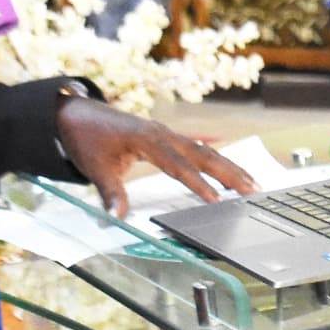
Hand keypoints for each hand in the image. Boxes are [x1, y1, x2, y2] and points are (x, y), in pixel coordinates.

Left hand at [57, 97, 258, 215]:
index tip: (217, 200)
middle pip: (204, 154)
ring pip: (206, 151)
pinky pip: (197, 150)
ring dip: (229, 167)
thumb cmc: (86, 138)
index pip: (179, 166)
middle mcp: (163, 134)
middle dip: (230, 173)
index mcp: (147, 140)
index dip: (198, 184)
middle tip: (253, 191)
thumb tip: (116, 217)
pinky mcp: (166, 137)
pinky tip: (230, 173)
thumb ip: (109, 192)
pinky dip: (217, 161)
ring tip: (253, 184)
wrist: (75, 113)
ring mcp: (167, 134)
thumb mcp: (93, 167)